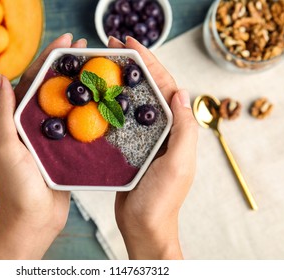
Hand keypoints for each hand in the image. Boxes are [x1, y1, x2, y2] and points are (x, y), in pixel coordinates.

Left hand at [0, 34, 86, 258]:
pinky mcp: (65, 151)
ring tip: (96, 69)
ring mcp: (50, 137)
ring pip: (65, 105)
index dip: (47, 59)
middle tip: (86, 49)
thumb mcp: (6, 146)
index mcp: (16, 120)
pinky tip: (101, 102)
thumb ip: (3, 112)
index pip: (31, 80)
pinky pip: (76, 126)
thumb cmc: (16, 186)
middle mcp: (33, 125)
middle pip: (51, 88)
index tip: (66, 42)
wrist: (34, 220)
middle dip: (66, 66)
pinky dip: (86, 112)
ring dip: (78, 86)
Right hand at [108, 36, 197, 258]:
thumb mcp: (178, 164)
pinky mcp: (129, 147)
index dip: (149, 63)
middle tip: (112, 46)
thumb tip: (181, 92)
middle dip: (133, 65)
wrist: (143, 226)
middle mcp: (162, 129)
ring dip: (121, 80)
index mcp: (176, 129)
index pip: (165, 87)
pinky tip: (98, 96)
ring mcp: (144, 137)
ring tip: (103, 64)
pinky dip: (111, 103)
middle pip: (148, 88)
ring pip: (133, 101)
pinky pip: (121, 118)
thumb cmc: (161, 200)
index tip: (129, 44)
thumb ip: (184, 130)